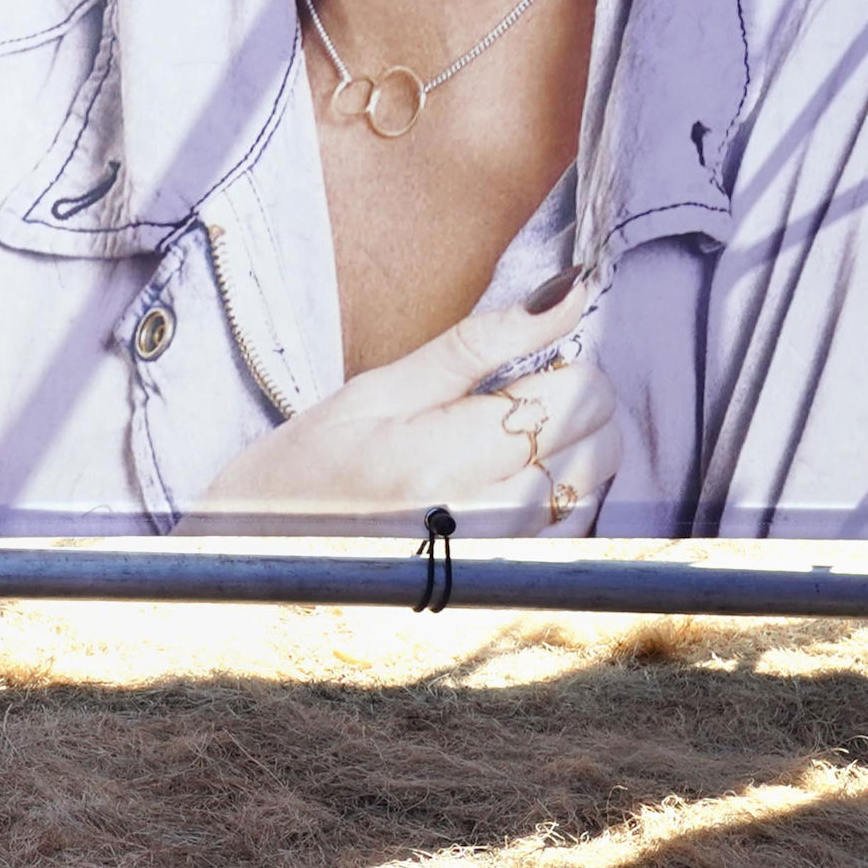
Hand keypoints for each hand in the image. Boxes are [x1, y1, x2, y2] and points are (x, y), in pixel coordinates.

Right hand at [177, 282, 620, 536]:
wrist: (270, 545)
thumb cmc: (314, 462)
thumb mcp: (382, 385)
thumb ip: (482, 341)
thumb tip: (569, 292)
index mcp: (441, 462)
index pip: (574, 397)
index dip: (559, 366)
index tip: (518, 365)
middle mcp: (483, 521)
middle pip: (598, 440)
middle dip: (567, 405)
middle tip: (500, 401)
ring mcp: (502, 557)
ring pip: (593, 479)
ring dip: (564, 448)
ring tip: (492, 444)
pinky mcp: (513, 576)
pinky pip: (576, 518)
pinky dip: (556, 488)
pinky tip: (499, 483)